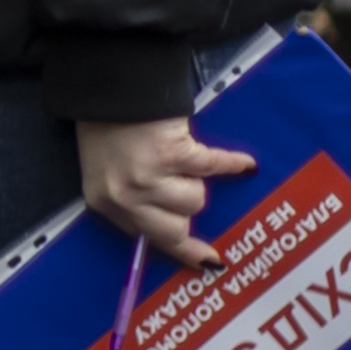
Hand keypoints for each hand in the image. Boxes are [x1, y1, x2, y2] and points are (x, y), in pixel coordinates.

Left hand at [78, 116, 256, 263]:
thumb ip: (133, 201)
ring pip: (195, 199)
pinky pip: (213, 167)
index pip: (150, 241)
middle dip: (187, 214)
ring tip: (181, 157)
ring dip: (195, 179)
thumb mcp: (107, 174)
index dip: (183, 251)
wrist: (107, 87)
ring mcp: (148, 178)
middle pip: (175, 231)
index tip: (208, 261)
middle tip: (189, 192)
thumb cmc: (106, 129)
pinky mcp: (173, 154)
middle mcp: (125, 198)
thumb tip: (176, 225)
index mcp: (106, 205)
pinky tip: (245, 164)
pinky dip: (232, 163)